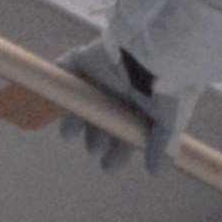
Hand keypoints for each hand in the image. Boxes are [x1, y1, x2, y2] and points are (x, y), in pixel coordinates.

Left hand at [62, 36, 171, 175]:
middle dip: (94, 139)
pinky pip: (67, 66)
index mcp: (139, 108)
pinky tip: (50, 91)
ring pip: (80, 101)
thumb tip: (156, 172)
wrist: (157, 48)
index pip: (123, 136)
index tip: (107, 167)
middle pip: (100, 122)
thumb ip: (163, 145)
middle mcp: (119, 93)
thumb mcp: (171, 119)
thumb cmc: (168, 84)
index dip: (115, 154)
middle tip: (94, 147)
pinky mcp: (87, 59)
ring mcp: (102, 76)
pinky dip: (58, 75)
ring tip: (69, 133)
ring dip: (72, 120)